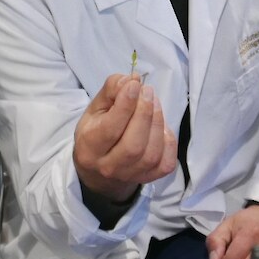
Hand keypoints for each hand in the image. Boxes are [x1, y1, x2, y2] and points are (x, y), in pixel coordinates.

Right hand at [73, 73, 177, 201]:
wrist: (99, 169)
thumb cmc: (97, 131)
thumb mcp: (95, 108)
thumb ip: (111, 90)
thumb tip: (132, 79)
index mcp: (90, 147)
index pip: (110, 128)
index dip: (126, 104)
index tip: (135, 84)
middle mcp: (108, 167)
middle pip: (133, 145)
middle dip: (144, 113)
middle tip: (147, 91)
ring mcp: (130, 176)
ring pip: (151, 154)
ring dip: (157, 123)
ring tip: (154, 103)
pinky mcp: (149, 178)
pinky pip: (166, 163)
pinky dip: (168, 141)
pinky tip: (160, 127)